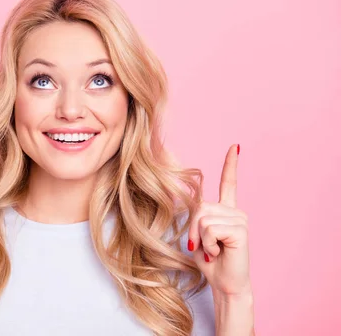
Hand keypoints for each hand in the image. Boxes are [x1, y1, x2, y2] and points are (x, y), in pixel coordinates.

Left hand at [187, 144, 251, 297]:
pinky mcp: (240, 229)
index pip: (229, 183)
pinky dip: (208, 244)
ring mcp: (240, 219)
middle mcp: (235, 211)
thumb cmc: (210, 262)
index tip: (235, 146)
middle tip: (203, 246)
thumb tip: (191, 202)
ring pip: (203, 218)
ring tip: (213, 250)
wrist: (225, 285)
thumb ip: (196, 217)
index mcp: (226, 211)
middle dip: (193, 228)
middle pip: (199, 206)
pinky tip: (218, 252)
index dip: (231, 164)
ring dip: (201, 239)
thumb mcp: (198, 235)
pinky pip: (210, 228)